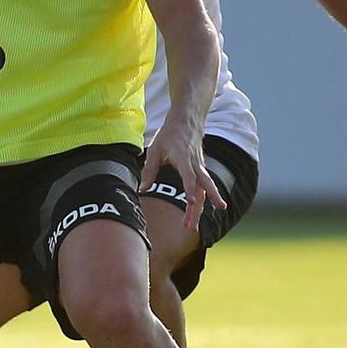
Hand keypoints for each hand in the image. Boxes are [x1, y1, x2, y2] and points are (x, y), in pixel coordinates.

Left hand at [140, 117, 224, 233]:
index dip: (191, 189)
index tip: (192, 202)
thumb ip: (149, 170)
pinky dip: (201, 202)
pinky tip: (194, 215)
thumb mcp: (155, 149)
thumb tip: (142, 189)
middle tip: (192, 226)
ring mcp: (200, 167)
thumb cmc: (170, 134)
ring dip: (199, 210)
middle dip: (198, 208)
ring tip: (192, 227)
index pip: (189, 176)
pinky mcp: (200, 170)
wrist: (188, 120)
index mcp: (184, 157)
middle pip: (202, 188)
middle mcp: (195, 164)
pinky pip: (203, 188)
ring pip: (204, 191)